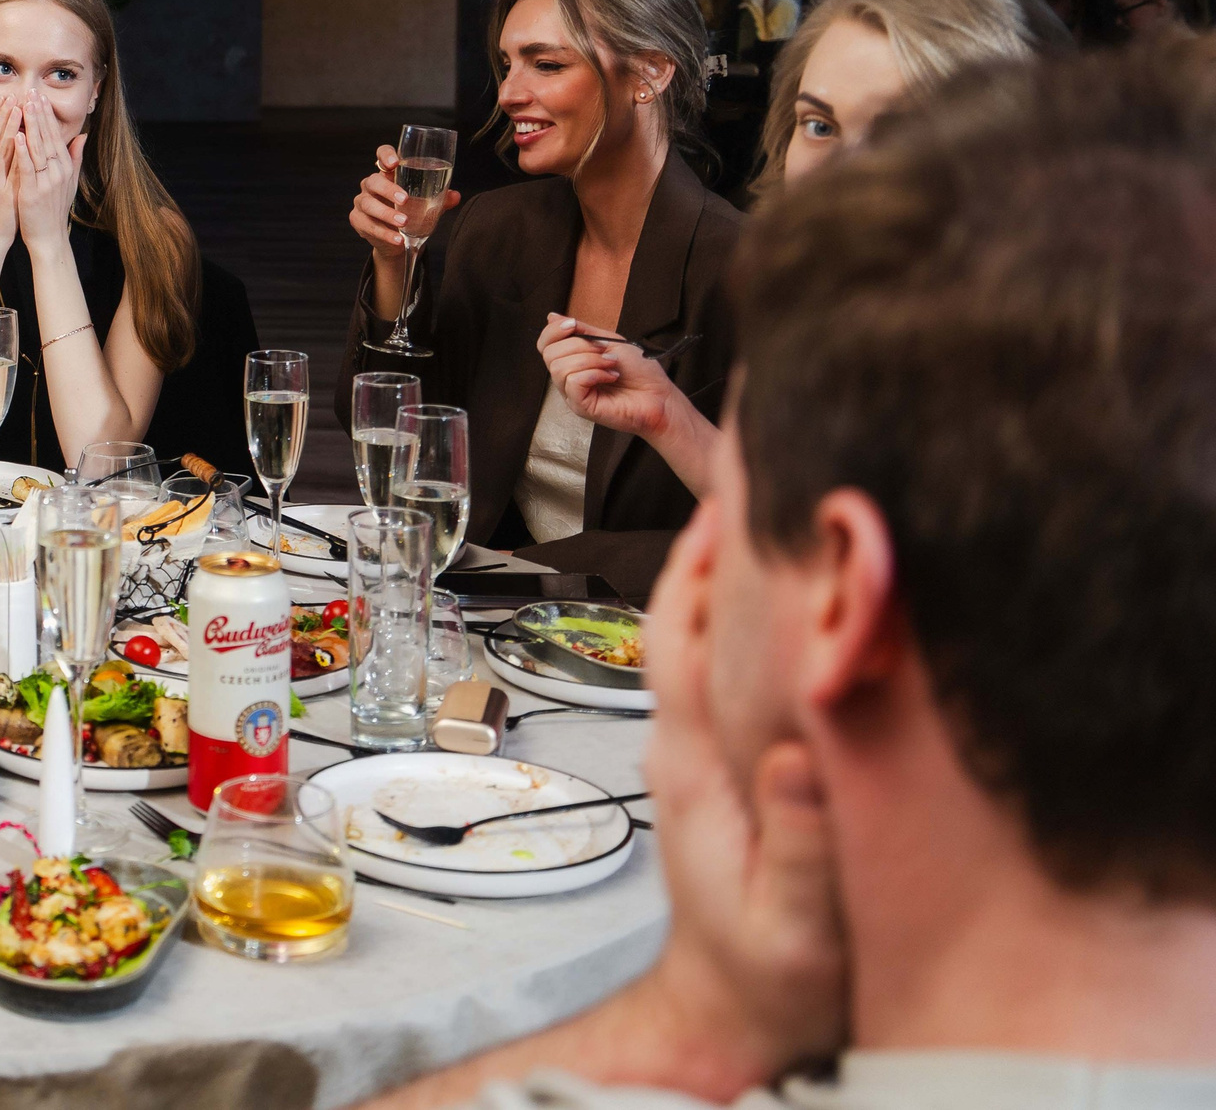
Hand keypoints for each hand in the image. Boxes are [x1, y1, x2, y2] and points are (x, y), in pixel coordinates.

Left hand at [12, 91, 87, 247]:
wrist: (48, 237)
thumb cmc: (54, 209)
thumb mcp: (68, 182)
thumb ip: (74, 157)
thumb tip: (82, 135)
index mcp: (64, 167)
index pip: (55, 135)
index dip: (47, 115)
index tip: (40, 96)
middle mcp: (58, 171)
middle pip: (48, 137)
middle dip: (39, 113)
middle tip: (31, 92)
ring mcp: (47, 181)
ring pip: (38, 148)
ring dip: (31, 126)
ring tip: (23, 106)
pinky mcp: (33, 192)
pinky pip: (28, 168)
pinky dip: (23, 152)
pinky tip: (17, 136)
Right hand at [351, 144, 456, 318]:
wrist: (396, 239)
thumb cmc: (411, 213)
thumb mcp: (427, 205)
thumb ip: (441, 199)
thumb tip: (455, 196)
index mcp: (388, 174)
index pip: (382, 154)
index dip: (385, 155)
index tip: (395, 163)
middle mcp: (371, 185)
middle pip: (373, 181)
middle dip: (388, 189)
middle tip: (405, 199)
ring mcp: (362, 202)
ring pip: (368, 204)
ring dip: (386, 214)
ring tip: (403, 222)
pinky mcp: (358, 220)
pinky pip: (367, 225)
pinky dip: (383, 233)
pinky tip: (397, 238)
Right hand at [540, 314, 687, 437]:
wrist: (659, 396)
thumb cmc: (640, 371)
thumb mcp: (609, 341)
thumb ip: (582, 331)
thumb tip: (552, 316)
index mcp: (572, 362)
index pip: (545, 345)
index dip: (553, 331)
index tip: (573, 325)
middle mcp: (568, 378)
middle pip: (550, 354)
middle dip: (579, 345)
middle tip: (604, 351)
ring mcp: (572, 394)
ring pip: (559, 367)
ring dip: (590, 360)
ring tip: (611, 365)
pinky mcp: (580, 407)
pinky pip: (572, 382)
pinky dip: (594, 374)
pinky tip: (611, 377)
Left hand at [632, 518, 848, 1079]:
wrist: (734, 1011)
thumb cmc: (765, 976)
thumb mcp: (792, 924)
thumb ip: (797, 844)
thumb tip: (795, 756)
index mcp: (691, 765)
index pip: (680, 640)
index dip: (698, 566)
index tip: (729, 498)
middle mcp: (685, 742)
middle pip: (687, 619)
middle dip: (715, 543)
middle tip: (761, 468)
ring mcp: (702, 748)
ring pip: (707, 638)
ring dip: (736, 573)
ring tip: (781, 505)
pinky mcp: (728, 761)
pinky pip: (731, 669)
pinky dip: (756, 619)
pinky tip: (798, 592)